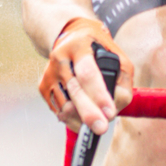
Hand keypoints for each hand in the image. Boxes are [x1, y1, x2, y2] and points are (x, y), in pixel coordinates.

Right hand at [40, 13, 127, 131]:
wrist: (70, 37)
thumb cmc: (98, 50)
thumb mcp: (117, 57)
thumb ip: (123, 81)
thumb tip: (115, 107)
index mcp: (80, 47)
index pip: (88, 73)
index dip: (98, 94)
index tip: (109, 112)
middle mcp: (60, 58)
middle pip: (74, 90)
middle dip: (88, 113)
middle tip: (101, 128)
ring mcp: (49, 74)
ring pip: (65, 106)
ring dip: (84, 119)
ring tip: (97, 119)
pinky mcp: (43, 87)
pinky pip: (58, 111)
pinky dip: (73, 120)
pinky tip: (83, 117)